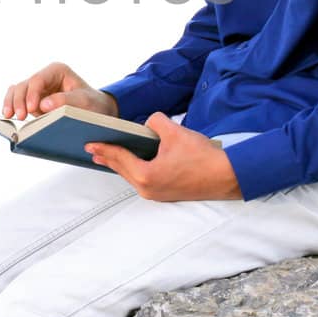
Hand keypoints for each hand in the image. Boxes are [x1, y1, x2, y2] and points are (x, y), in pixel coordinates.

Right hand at [1, 61, 117, 120]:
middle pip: (24, 85)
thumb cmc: (93, 103)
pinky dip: (12, 106)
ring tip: (9, 116)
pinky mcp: (34, 100)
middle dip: (19, 100)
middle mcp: (45, 77)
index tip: (32, 109)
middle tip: (20, 116)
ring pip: (17, 91)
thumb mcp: (84, 101)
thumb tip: (43, 105)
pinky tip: (9, 116)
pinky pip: (17, 100)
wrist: (97, 111)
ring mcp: (38, 89)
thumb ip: (65, 101)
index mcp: (57, 71)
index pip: (38, 80)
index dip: (32, 94)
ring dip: (12, 103)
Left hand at [85, 112, 241, 201]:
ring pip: (132, 176)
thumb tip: (148, 124)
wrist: (227, 176)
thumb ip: (155, 122)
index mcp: (146, 176)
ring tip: (108, 155)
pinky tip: (133, 161)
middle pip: (122, 170)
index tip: (90, 143)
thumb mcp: (175, 132)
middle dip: (108, 158)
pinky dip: (134, 169)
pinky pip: (143, 179)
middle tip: (92, 149)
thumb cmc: (203, 157)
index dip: (104, 148)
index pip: (119, 158)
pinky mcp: (166, 194)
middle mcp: (148, 189)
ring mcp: (157, 194)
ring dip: (120, 164)